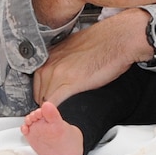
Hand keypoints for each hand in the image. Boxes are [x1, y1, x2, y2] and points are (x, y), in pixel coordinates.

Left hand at [33, 10, 150, 105]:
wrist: (118, 39)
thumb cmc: (103, 42)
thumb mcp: (75, 48)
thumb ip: (64, 60)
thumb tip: (65, 69)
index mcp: (50, 55)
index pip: (37, 81)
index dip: (45, 93)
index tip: (53, 99)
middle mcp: (50, 63)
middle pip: (39, 93)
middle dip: (47, 103)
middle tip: (59, 109)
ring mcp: (57, 73)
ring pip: (45, 100)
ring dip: (52, 110)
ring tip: (61, 115)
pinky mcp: (70, 83)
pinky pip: (54, 103)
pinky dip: (56, 111)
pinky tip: (62, 115)